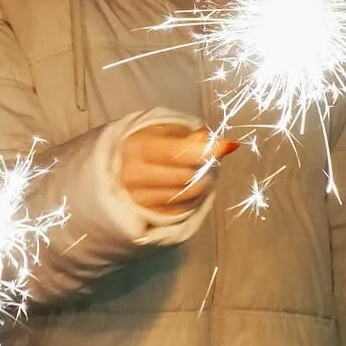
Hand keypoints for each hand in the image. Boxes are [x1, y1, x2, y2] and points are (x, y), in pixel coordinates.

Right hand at [120, 123, 238, 213]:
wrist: (120, 168)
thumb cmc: (150, 145)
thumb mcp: (166, 132)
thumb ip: (192, 137)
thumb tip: (225, 145)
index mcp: (137, 147)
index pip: (176, 152)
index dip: (204, 150)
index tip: (225, 146)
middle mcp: (134, 175)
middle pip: (185, 176)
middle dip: (203, 168)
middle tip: (208, 161)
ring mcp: (139, 198)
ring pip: (186, 194)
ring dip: (201, 184)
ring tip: (199, 173)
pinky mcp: (148, 214)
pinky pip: (183, 208)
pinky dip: (193, 198)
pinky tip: (189, 187)